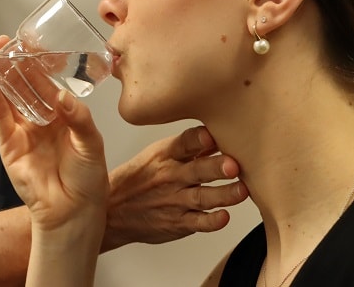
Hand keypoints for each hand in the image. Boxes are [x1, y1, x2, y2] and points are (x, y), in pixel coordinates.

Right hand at [0, 39, 109, 232]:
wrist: (73, 211)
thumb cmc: (88, 179)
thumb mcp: (91, 142)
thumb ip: (77, 117)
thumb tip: (61, 96)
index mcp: (63, 115)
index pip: (47, 82)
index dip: (38, 63)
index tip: (32, 42)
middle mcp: (41, 118)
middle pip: (24, 84)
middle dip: (15, 62)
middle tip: (6, 40)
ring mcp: (23, 130)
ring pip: (8, 95)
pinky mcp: (8, 143)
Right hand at [102, 126, 248, 249]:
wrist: (112, 210)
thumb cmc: (139, 178)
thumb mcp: (156, 155)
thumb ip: (188, 146)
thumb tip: (220, 131)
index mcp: (165, 155)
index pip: (184, 143)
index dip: (198, 139)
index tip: (211, 135)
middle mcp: (171, 176)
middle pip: (197, 170)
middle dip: (216, 167)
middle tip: (234, 165)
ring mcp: (174, 201)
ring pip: (202, 197)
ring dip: (223, 194)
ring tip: (241, 190)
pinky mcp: (177, 223)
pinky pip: (197, 223)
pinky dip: (211, 222)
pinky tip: (224, 217)